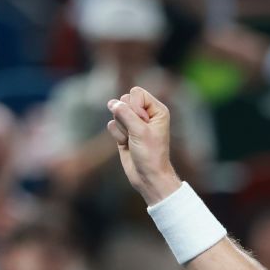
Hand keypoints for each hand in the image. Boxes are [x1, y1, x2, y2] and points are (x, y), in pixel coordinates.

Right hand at [107, 87, 181, 205]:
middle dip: (126, 117)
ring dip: (122, 129)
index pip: (136, 93)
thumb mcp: (140, 131)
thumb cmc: (150, 155)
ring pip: (116, 113)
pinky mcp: (124, 132)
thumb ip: (125, 113)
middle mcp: (146, 114)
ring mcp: (134, 123)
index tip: (143, 123)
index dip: (135, 106)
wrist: (148, 177)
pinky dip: (117, 136)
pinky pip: (112, 125)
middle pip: (124, 100)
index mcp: (157, 110)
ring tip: (133, 141)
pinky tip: (126, 145)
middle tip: (137, 133)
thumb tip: (112, 103)